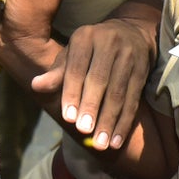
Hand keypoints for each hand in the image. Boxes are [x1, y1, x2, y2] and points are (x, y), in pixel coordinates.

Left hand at [40, 6, 157, 150]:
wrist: (129, 34)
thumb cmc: (90, 51)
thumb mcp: (71, 55)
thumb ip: (56, 73)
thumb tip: (36, 86)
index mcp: (84, 37)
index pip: (77, 68)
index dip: (72, 93)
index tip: (68, 118)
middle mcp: (108, 42)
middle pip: (99, 80)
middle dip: (91, 108)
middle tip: (83, 131)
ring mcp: (128, 55)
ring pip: (119, 92)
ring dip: (109, 120)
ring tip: (100, 144)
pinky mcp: (143, 69)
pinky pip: (133, 99)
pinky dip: (125, 122)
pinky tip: (116, 140)